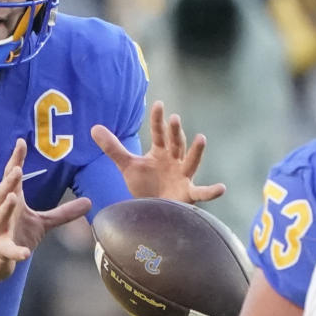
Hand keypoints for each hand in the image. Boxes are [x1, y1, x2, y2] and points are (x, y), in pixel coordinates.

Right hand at [0, 139, 91, 280]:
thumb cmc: (17, 232)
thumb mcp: (43, 222)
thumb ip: (63, 212)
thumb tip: (89, 202)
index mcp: (13, 200)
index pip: (13, 177)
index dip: (16, 159)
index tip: (21, 142)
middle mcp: (3, 211)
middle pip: (4, 192)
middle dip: (10, 180)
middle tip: (17, 168)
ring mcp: (0, 229)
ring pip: (0, 215)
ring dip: (6, 206)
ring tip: (14, 197)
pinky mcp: (1, 249)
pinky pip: (8, 250)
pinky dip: (15, 251)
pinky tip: (24, 253)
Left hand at [91, 101, 225, 203]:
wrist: (152, 210)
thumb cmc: (145, 185)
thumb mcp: (127, 165)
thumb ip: (113, 147)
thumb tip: (94, 128)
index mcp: (160, 153)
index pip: (159, 133)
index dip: (158, 120)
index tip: (159, 104)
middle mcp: (174, 161)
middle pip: (176, 144)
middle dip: (175, 132)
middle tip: (174, 119)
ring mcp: (183, 176)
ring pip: (191, 162)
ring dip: (196, 151)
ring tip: (202, 138)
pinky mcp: (188, 194)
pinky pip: (202, 192)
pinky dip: (211, 191)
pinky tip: (221, 188)